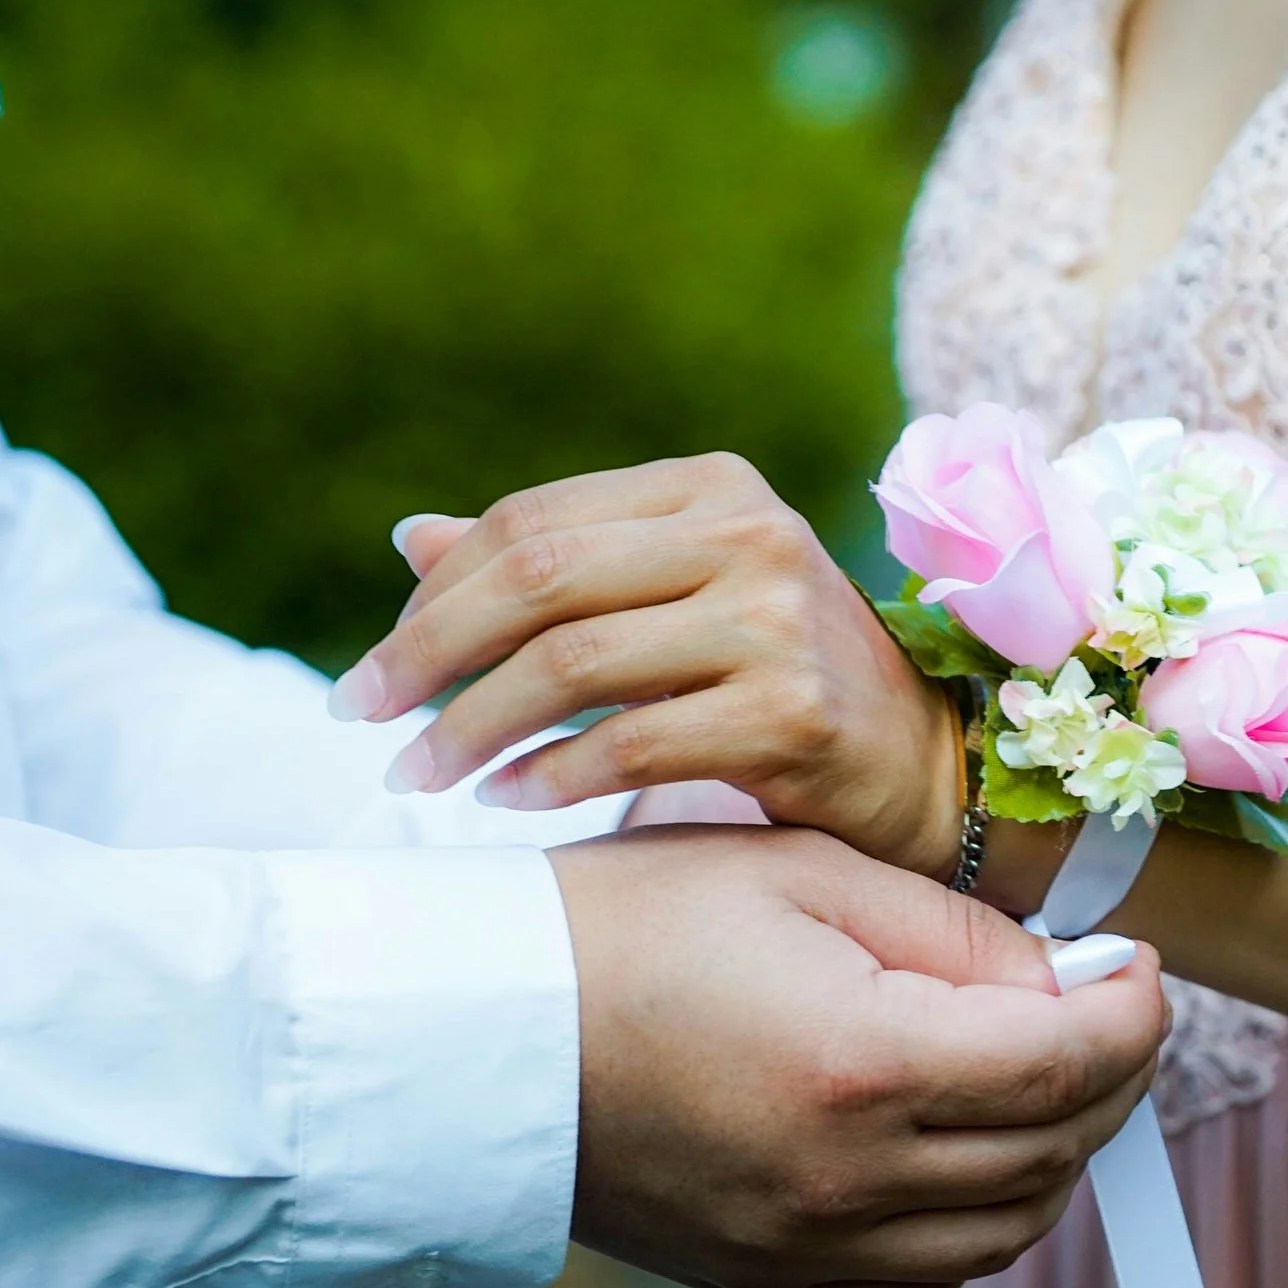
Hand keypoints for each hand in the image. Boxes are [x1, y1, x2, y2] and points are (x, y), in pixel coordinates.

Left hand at [334, 456, 965, 877]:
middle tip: (363, 718)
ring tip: (421, 775)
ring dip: (471, 728)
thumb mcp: (677, 601)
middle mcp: (752, 536)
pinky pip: (628, 743)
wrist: (925, 767)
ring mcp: (779, 622)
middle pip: (538, 580)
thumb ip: (560, 567)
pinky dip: (548, 777)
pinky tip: (506, 798)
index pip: (533, 524)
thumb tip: (413, 540)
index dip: (436, 596)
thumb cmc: (782, 682)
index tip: (380, 669)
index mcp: (714, 489)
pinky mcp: (794, 713)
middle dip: (428, 654)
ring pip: (571, 665)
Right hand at [549, 824, 1165, 1287]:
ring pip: (1009, 1232)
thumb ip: (951, 932)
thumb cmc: (624, 928)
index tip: (1138, 965)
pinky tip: (964, 1155)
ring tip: (1042, 1071)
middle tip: (1100, 1004)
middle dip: (1110, 1071)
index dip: (1133, 1011)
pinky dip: (978, 1227)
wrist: (479, 1037)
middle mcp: (847, 1178)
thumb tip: (1060, 978)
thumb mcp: (799, 876)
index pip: (1067, 1063)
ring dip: (1056, 1152)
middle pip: (1056, 1150)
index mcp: (862, 1063)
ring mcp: (808, 1245)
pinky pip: (927, 1286)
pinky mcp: (772, 1280)